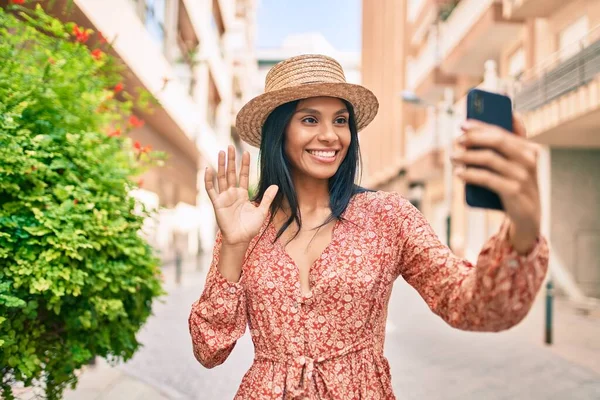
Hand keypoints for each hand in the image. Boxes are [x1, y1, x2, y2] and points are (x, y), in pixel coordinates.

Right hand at [205, 145, 277, 245]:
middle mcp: (232, 193)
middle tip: (230, 147)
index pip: (244, 176)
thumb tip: (276, 185)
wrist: (240, 239)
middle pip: (231, 173)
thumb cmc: (250, 227)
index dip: (245, 165)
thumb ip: (267, 198)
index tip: (246, 152)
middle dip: (231, 160)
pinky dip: (208, 180)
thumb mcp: (261, 211)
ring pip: (221, 178)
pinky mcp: (217, 203)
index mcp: (243, 194)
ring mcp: (224, 197)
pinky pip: (211, 190)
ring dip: (220, 165)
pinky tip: (208, 169)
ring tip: (221, 152)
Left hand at [452, 115, 540, 252]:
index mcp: (529, 149)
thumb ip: (508, 146)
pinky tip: (459, 174)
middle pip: (497, 141)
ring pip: (489, 159)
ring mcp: (522, 176)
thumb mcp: (515, 165)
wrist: (528, 216)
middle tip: (456, 141)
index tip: (462, 124)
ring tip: (453, 157)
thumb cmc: (516, 185)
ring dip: (467, 156)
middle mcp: (528, 160)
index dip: (481, 126)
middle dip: (473, 138)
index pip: (502, 131)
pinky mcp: (514, 191)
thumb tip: (494, 122)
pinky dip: (470, 174)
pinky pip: (487, 179)